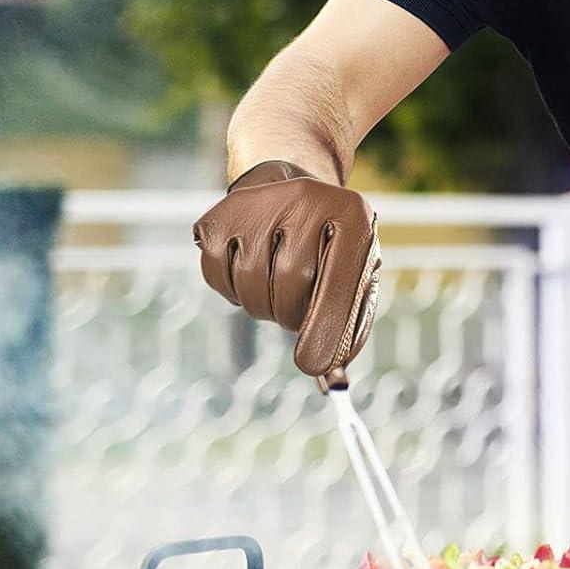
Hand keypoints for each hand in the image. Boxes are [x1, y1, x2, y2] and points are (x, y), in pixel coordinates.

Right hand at [192, 160, 380, 376]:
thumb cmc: (328, 248)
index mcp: (352, 214)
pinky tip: (250, 267)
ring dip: (263, 305)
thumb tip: (332, 381)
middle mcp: (307, 199)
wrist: (288, 187)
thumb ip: (347, 328)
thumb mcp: (352, 275)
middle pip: (291, 285)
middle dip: (291, 315)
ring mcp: (259, 205)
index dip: (327, 326)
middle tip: (295, 311)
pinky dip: (232, 290)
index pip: (340, 279)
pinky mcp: (217, 218)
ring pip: (253, 285)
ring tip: (276, 285)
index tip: (314, 365)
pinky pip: (218, 279)